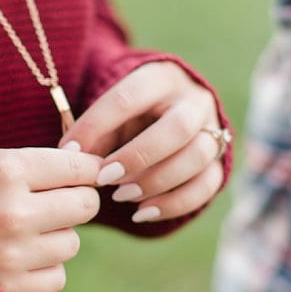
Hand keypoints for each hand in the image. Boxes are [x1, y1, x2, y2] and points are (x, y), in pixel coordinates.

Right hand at [0, 147, 103, 291]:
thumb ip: (34, 166)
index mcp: (5, 171)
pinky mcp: (11, 287)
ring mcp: (13, 253)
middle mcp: (13, 212)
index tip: (78, 175)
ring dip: (54, 238)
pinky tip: (15, 259)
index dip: (83, 171)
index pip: (79, 167)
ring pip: (72, 243)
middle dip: (72, 203)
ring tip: (19, 234)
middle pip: (84, 205)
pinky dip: (41, 269)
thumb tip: (96, 170)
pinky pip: (57, 276)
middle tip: (49, 205)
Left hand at [59, 61, 226, 223]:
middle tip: (104, 179)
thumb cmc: (129, 112)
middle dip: (137, 157)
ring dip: (156, 182)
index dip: (97, 126)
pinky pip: (207, 185)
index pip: (128, 97)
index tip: (70, 154)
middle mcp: (193, 101)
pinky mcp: (220, 160)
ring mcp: (214, 130)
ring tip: (121, 197)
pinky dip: (174, 204)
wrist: (170, 109)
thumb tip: (71, 158)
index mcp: (159, 78)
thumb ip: (94, 131)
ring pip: (197, 158)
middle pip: (178, 129)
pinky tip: (142, 213)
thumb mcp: (110, 112)